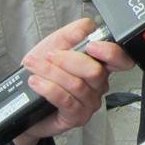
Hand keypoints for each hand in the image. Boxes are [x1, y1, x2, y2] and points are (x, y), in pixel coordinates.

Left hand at [13, 18, 134, 144]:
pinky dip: (48, 88)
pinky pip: (66, 100)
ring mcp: (89, 102)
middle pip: (96, 72)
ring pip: (77, 85)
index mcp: (99, 64)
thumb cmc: (42, 73)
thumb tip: (88, 27)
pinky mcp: (77, 117)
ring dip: (51, 73)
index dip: (112, 53)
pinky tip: (36, 82)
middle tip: (49, 55)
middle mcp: (98, 85)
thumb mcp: (54, 45)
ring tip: (34, 67)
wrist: (24, 101)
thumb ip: (72, 34)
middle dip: (69, 60)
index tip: (92, 46)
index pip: (120, 60)